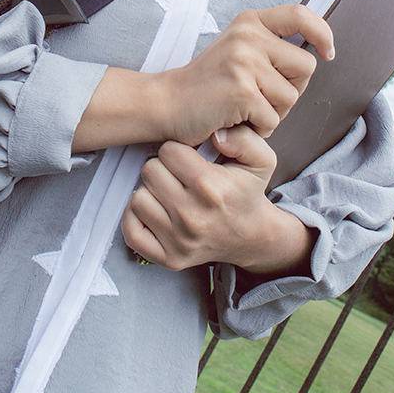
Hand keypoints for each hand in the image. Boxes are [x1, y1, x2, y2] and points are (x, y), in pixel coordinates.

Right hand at [73, 4, 332, 154]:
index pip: (300, 14)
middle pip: (306, 66)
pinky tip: (235, 119)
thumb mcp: (237, 51)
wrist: (166, 103)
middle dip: (291, 88)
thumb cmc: (205, 85)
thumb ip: (269, 49)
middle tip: (259, 96)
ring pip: (291, 97)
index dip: (322, 32)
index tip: (328, 50)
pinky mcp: (243, 91)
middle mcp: (248, 37)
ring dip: (273, 113)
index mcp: (249, 23)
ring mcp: (245, 62)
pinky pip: (273, 119)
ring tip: (243, 108)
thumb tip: (315, 53)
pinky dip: (258, 128)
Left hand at [121, 124, 315, 272]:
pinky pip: (132, 232)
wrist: (251, 236)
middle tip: (177, 175)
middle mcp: (192, 216)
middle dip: (162, 168)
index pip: (168, 152)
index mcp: (211, 188)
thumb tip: (216, 134)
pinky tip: (155, 211)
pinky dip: (138, 219)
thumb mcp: (261, 160)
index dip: (177, 150)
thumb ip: (244, 138)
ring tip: (169, 193)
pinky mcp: (169, 258)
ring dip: (150, 192)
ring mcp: (179, 240)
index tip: (187, 159)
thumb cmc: (247, 194)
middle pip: (150, 172)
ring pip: (138, 199)